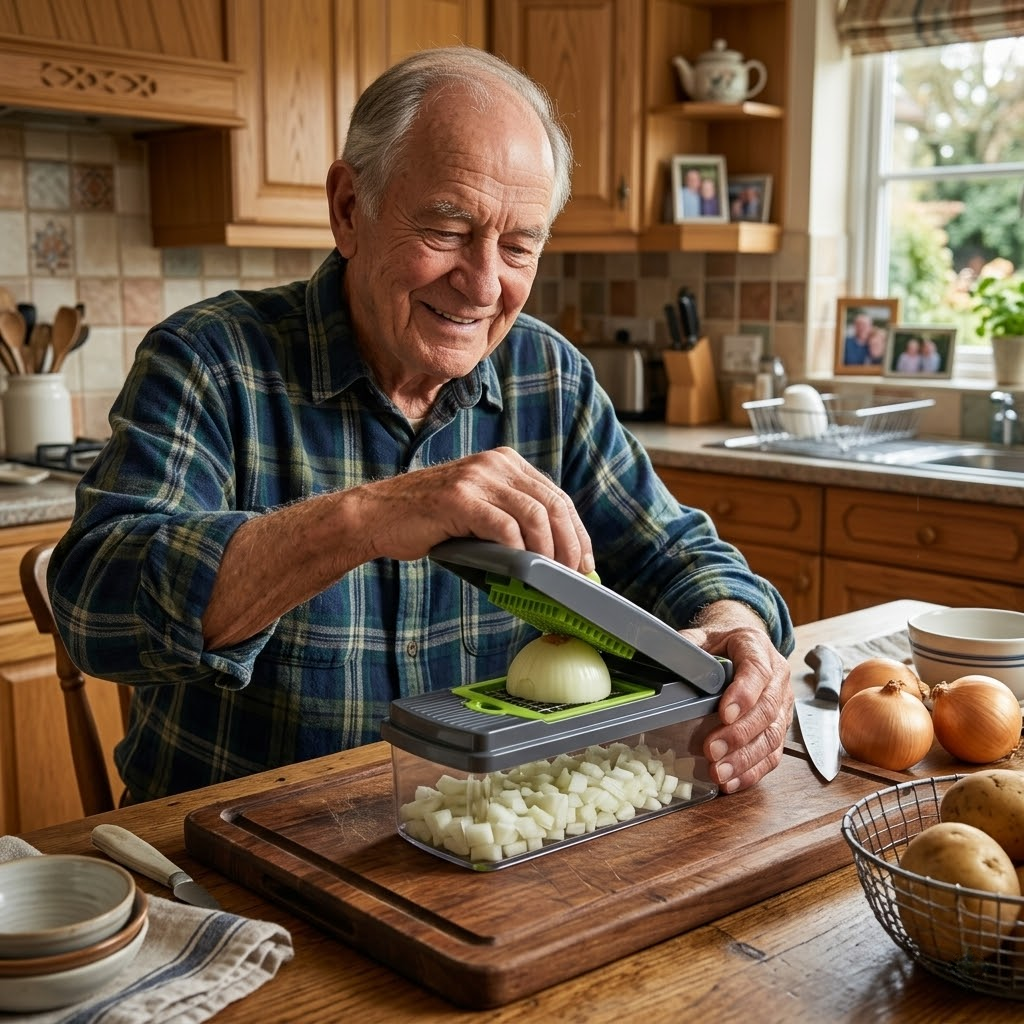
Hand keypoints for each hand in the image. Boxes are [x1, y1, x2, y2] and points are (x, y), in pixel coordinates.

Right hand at [204, 448, 591, 647]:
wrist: (376, 516)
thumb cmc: (427, 520)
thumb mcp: (477, 508)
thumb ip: (510, 518)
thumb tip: (551, 555)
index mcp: (504, 462)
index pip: (555, 496)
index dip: (577, 531)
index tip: (585, 561)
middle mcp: (494, 463)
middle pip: (552, 504)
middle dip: (571, 544)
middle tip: (575, 575)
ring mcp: (476, 478)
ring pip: (535, 515)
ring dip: (550, 551)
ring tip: (552, 577)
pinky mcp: (459, 498)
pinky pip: (504, 526)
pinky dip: (520, 551)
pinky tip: (523, 569)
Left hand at [680, 602, 792, 793]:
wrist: (744, 644)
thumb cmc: (723, 642)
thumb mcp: (704, 635)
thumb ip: (688, 644)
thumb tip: (665, 657)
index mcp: (757, 648)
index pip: (757, 670)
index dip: (743, 694)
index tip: (724, 713)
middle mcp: (777, 677)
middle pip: (766, 709)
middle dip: (739, 734)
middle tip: (712, 750)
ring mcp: (782, 704)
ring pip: (772, 736)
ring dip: (745, 759)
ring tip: (719, 772)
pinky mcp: (780, 726)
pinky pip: (773, 753)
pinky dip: (753, 771)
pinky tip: (732, 781)